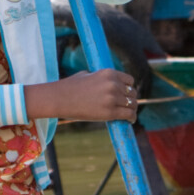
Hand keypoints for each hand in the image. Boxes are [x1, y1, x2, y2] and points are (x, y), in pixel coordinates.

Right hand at [24, 68, 138, 122]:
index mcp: (109, 73)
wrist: (60, 99)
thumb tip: (107, 83)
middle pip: (133, 93)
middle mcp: (113, 84)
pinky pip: (129, 115)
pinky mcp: (110, 112)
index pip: (130, 81)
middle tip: (128, 106)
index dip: (129, 88)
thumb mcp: (87, 75)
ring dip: (132, 110)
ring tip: (130, 115)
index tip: (127, 95)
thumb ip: (100, 78)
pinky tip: (130, 121)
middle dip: (131, 100)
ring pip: (133, 104)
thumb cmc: (70, 87)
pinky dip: (132, 118)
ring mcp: (112, 98)